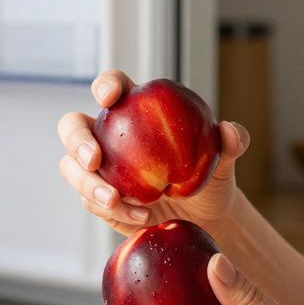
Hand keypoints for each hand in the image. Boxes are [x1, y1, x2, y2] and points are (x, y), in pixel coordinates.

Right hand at [57, 70, 250, 236]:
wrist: (204, 219)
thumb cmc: (210, 179)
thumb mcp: (225, 161)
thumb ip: (231, 142)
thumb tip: (230, 132)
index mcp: (135, 110)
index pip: (113, 87)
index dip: (106, 85)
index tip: (109, 97)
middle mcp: (109, 136)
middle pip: (73, 126)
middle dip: (77, 140)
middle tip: (95, 160)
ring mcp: (99, 169)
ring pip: (71, 168)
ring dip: (88, 184)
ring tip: (116, 201)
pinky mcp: (98, 200)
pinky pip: (91, 202)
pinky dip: (114, 211)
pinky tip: (142, 218)